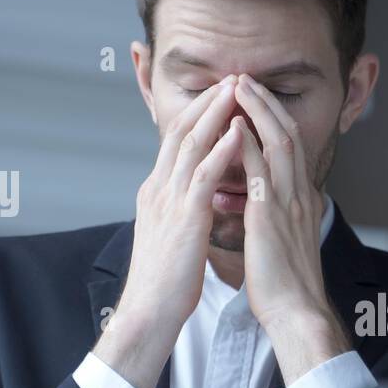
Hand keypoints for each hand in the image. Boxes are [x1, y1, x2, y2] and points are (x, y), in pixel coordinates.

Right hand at [94, 74, 241, 387]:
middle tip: (231, 77)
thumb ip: (181, 211)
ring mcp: (168, 200)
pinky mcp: (183, 217)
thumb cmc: (165, 280)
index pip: (176, 141)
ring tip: (236, 89)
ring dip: (215, 113)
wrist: (149, 310)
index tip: (220, 94)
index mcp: (157, 192)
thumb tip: (194, 199)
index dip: (199, 114)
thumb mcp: (172, 235)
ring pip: (190, 144)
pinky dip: (220, 149)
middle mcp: (159, 188)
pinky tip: (238, 131)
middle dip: (207, 102)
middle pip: (181, 131)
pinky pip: (203, 175)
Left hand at [232, 73, 350, 383]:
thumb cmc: (286, 285)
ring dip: (257, 111)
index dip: (273, 119)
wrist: (296, 312)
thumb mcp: (286, 242)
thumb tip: (269, 206)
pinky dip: (249, 145)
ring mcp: (288, 204)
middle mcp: (299, 196)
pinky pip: (261, 171)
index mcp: (301, 201)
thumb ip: (280, 217)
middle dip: (266, 103)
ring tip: (239, 86)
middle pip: (288, 135)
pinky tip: (235, 126)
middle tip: (245, 78)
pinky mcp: (271, 217)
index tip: (254, 98)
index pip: (290, 148)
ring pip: (278, 143)